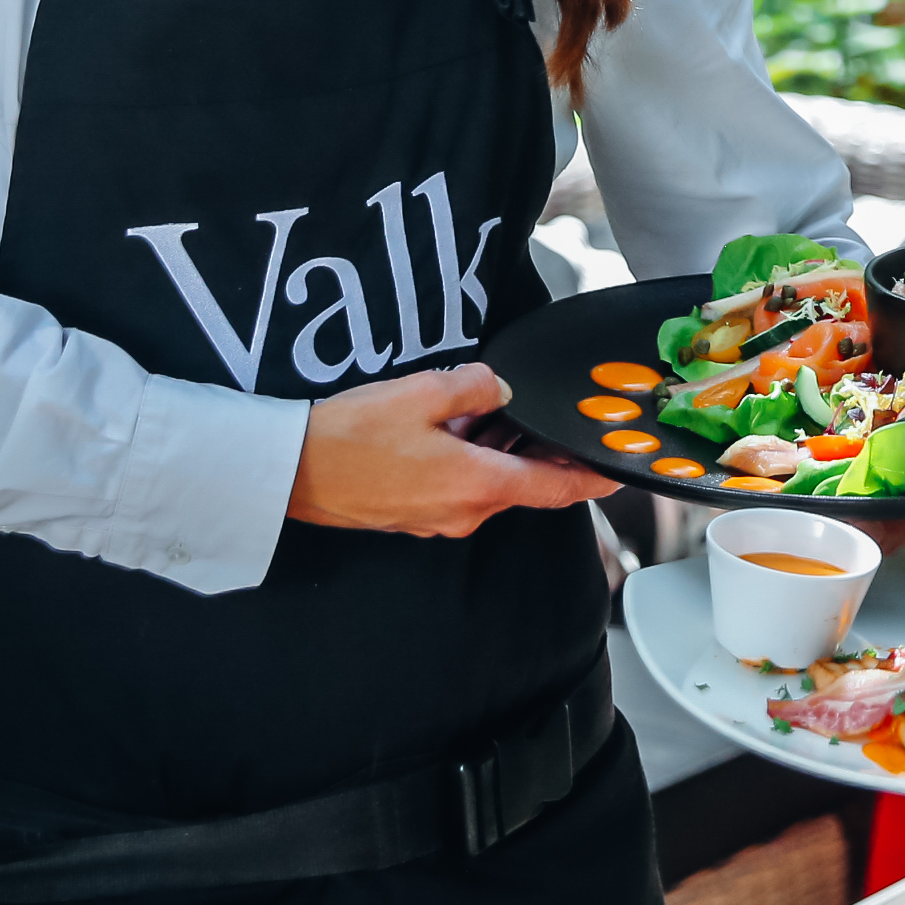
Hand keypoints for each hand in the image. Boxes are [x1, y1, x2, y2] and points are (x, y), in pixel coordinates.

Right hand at [286, 366, 614, 537]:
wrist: (288, 473)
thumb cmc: (349, 438)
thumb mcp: (421, 393)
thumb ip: (473, 386)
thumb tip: (496, 387)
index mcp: (479, 485)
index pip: (556, 489)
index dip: (592, 479)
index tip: (616, 470)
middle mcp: (463, 512)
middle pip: (522, 482)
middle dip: (538, 449)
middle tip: (551, 418)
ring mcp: (435, 518)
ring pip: (487, 482)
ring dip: (497, 449)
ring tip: (490, 409)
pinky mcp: (410, 514)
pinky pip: (456, 485)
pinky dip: (467, 458)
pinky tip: (451, 427)